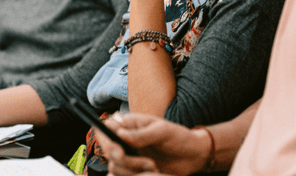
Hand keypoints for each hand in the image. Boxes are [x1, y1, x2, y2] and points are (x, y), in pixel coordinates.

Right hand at [95, 112, 210, 175]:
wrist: (191, 155)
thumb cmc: (178, 137)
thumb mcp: (162, 131)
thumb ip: (141, 134)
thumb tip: (119, 134)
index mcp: (128, 124)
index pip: (104, 129)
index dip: (106, 142)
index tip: (120, 154)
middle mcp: (124, 140)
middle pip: (109, 153)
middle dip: (127, 162)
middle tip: (149, 164)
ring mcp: (128, 156)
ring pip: (115, 168)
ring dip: (134, 171)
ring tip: (154, 167)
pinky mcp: (133, 170)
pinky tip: (151, 174)